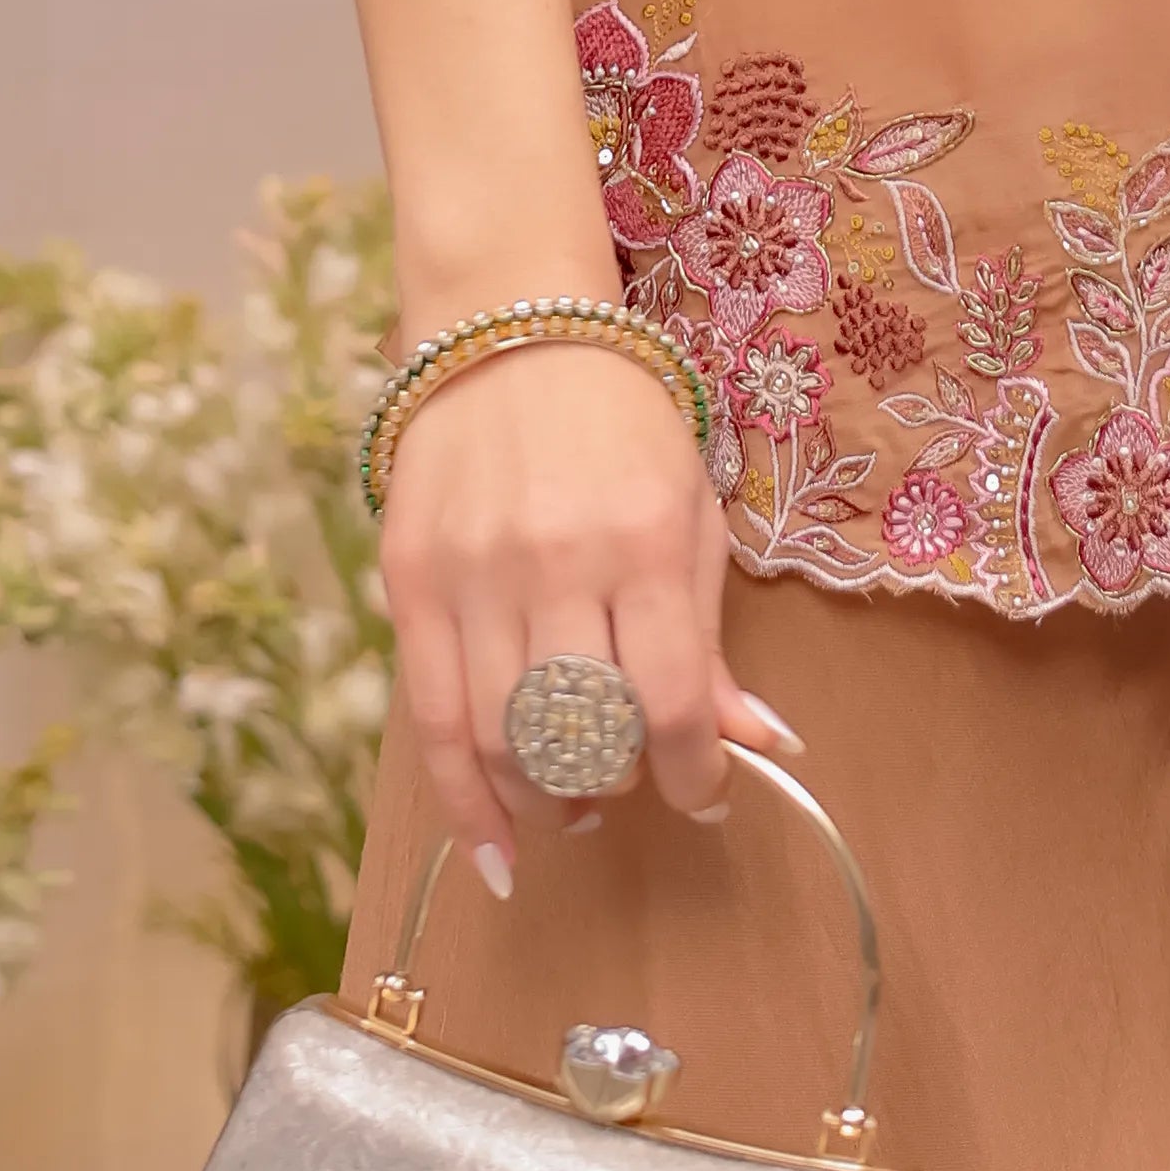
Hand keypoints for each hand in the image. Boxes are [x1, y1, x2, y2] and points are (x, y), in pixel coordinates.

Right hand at [377, 338, 799, 895]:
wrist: (512, 321)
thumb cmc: (623, 416)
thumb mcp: (692, 506)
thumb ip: (709, 633)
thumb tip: (760, 744)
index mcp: (645, 539)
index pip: (671, 701)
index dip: (695, 773)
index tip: (706, 792)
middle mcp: (556, 561)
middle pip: (582, 734)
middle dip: (616, 784)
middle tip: (628, 785)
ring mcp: (473, 574)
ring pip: (504, 741)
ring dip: (546, 801)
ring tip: (571, 806)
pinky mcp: (410, 581)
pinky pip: (430, 724)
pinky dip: (465, 802)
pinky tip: (496, 849)